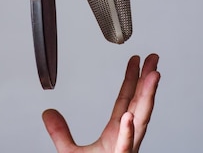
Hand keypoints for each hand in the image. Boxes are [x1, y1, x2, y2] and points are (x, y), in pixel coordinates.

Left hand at [42, 54, 159, 152]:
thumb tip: (48, 113)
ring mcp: (124, 151)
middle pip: (139, 106)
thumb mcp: (69, 152)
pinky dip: (127, 132)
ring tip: (152, 77)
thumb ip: (60, 132)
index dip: (132, 80)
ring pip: (139, 122)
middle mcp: (125, 140)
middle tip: (153, 60)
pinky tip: (128, 117)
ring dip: (147, 99)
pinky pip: (124, 147)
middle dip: (148, 82)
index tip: (137, 62)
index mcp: (115, 134)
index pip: (126, 101)